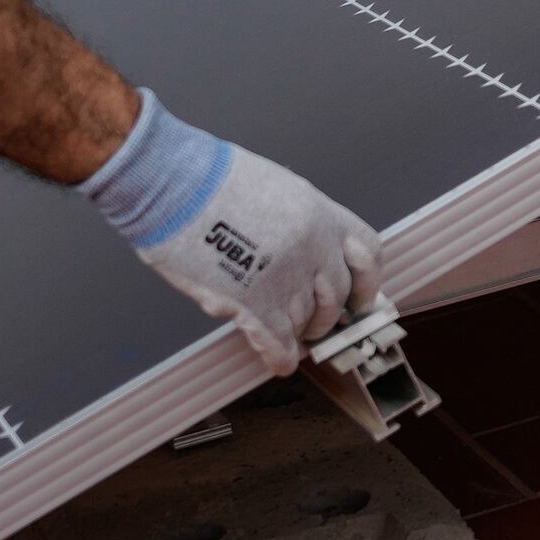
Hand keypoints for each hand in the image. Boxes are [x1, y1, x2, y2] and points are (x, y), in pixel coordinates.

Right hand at [81, 93, 384, 368]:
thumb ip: (299, 224)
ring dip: (296, 333)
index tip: (362, 299)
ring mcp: (285, 277)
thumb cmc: (210, 177)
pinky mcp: (252, 303)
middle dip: (325, 316)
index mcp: (320, 214)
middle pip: (336, 298)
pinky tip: (279, 362)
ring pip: (305, 322)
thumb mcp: (277, 188)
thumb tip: (305, 253)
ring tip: (285, 334)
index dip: (367, 283)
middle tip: (313, 324)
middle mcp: (312, 247)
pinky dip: (280, 358)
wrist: (171, 182)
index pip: (368, 255)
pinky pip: (278, 344)